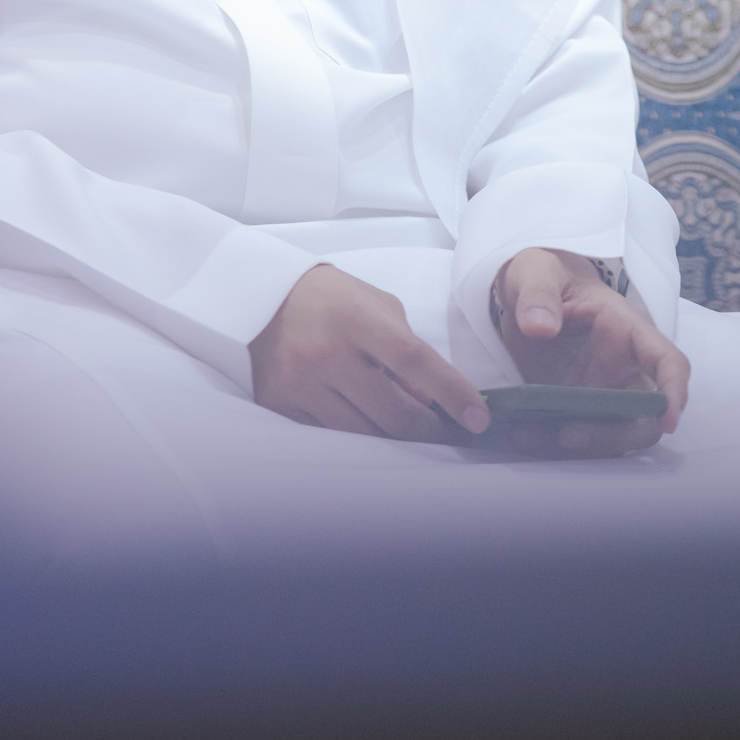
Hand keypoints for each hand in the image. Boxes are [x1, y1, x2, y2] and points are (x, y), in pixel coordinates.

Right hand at [249, 263, 491, 443]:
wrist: (259, 297)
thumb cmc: (331, 298)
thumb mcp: (376, 305)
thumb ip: (406, 348)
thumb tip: (431, 401)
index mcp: (356, 319)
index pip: (414, 361)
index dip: (452, 393)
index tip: (479, 419)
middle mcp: (327, 354)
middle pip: (394, 413)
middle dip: (434, 433)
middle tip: (456, 439)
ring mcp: (300, 385)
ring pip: (366, 437)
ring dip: (398, 443)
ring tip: (418, 438)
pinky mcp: (280, 407)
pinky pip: (332, 439)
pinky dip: (358, 440)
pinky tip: (371, 430)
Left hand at [492, 247, 689, 458]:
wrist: (522, 295)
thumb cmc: (543, 276)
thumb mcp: (535, 272)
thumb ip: (537, 293)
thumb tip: (539, 326)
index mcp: (626, 329)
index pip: (668, 361)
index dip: (675, 391)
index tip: (668, 421)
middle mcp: (622, 368)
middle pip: (645, 416)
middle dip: (615, 435)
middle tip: (568, 434)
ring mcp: (601, 394)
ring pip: (610, 437)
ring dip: (576, 447)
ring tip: (524, 435)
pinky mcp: (575, 411)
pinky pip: (576, 440)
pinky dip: (550, 445)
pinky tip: (519, 435)